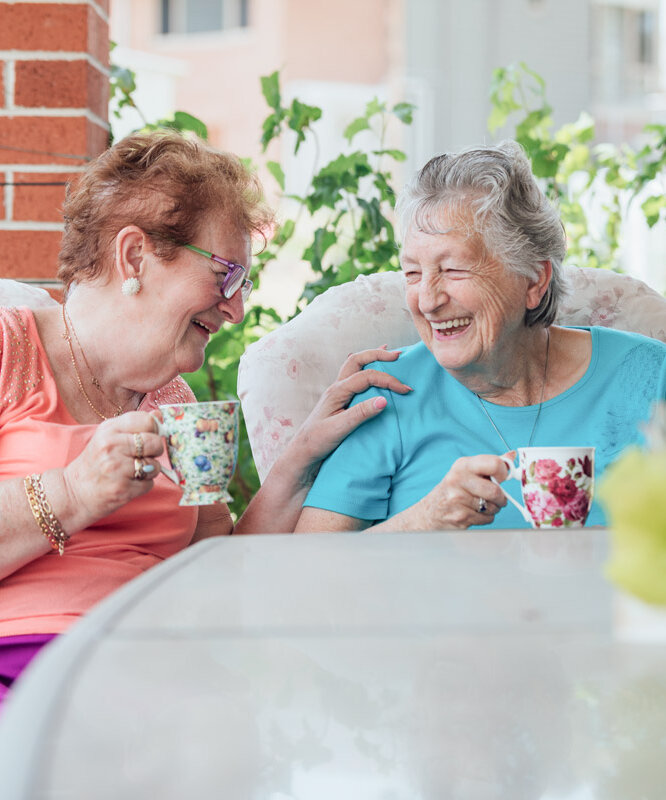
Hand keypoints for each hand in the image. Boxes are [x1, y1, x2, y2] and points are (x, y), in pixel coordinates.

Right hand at [61, 411, 166, 525]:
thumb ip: (134, 425)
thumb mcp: (109, 436)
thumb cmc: (96, 462)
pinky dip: (143, 485)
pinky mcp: (121, 488)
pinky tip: (128, 483)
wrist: (74, 491)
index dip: (154, 430)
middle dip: (155, 451)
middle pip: (155, 443)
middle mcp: (111, 446)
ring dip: (149, 471)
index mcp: (109, 429)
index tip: (148, 437)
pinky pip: (149, 484)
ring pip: (155, 465)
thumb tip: (159, 415)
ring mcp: (116, 468)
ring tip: (132, 472)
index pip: (147, 420)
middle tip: (142, 456)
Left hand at [287, 346, 411, 481]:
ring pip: (355, 366)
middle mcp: (337, 387)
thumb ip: (361, 413)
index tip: (405, 390)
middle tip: (398, 355)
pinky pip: (354, 377)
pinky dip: (366, 369)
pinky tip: (373, 369)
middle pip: (357, 360)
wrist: (302, 451)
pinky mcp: (340, 400)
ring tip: (389, 353)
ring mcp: (337, 392)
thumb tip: (384, 400)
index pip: (367, 376)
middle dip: (378, 354)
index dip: (388, 380)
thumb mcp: (340, 429)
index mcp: (337, 391)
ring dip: (371, 358)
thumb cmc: (318, 441)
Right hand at [409, 453, 510, 528]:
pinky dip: (485, 518)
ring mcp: (457, 499)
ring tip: (481, 505)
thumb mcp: (467, 471)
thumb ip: (489, 464)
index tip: (501, 477)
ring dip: (493, 509)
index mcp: (463, 465)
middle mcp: (458, 480)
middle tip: (497, 497)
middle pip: (495, 491)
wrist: (431, 512)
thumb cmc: (454, 489)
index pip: (494, 464)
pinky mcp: (460, 517)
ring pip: (493, 507)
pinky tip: (474, 513)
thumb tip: (511, 455)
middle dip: (501, 498)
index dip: (504, 472)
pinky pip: (486, 519)